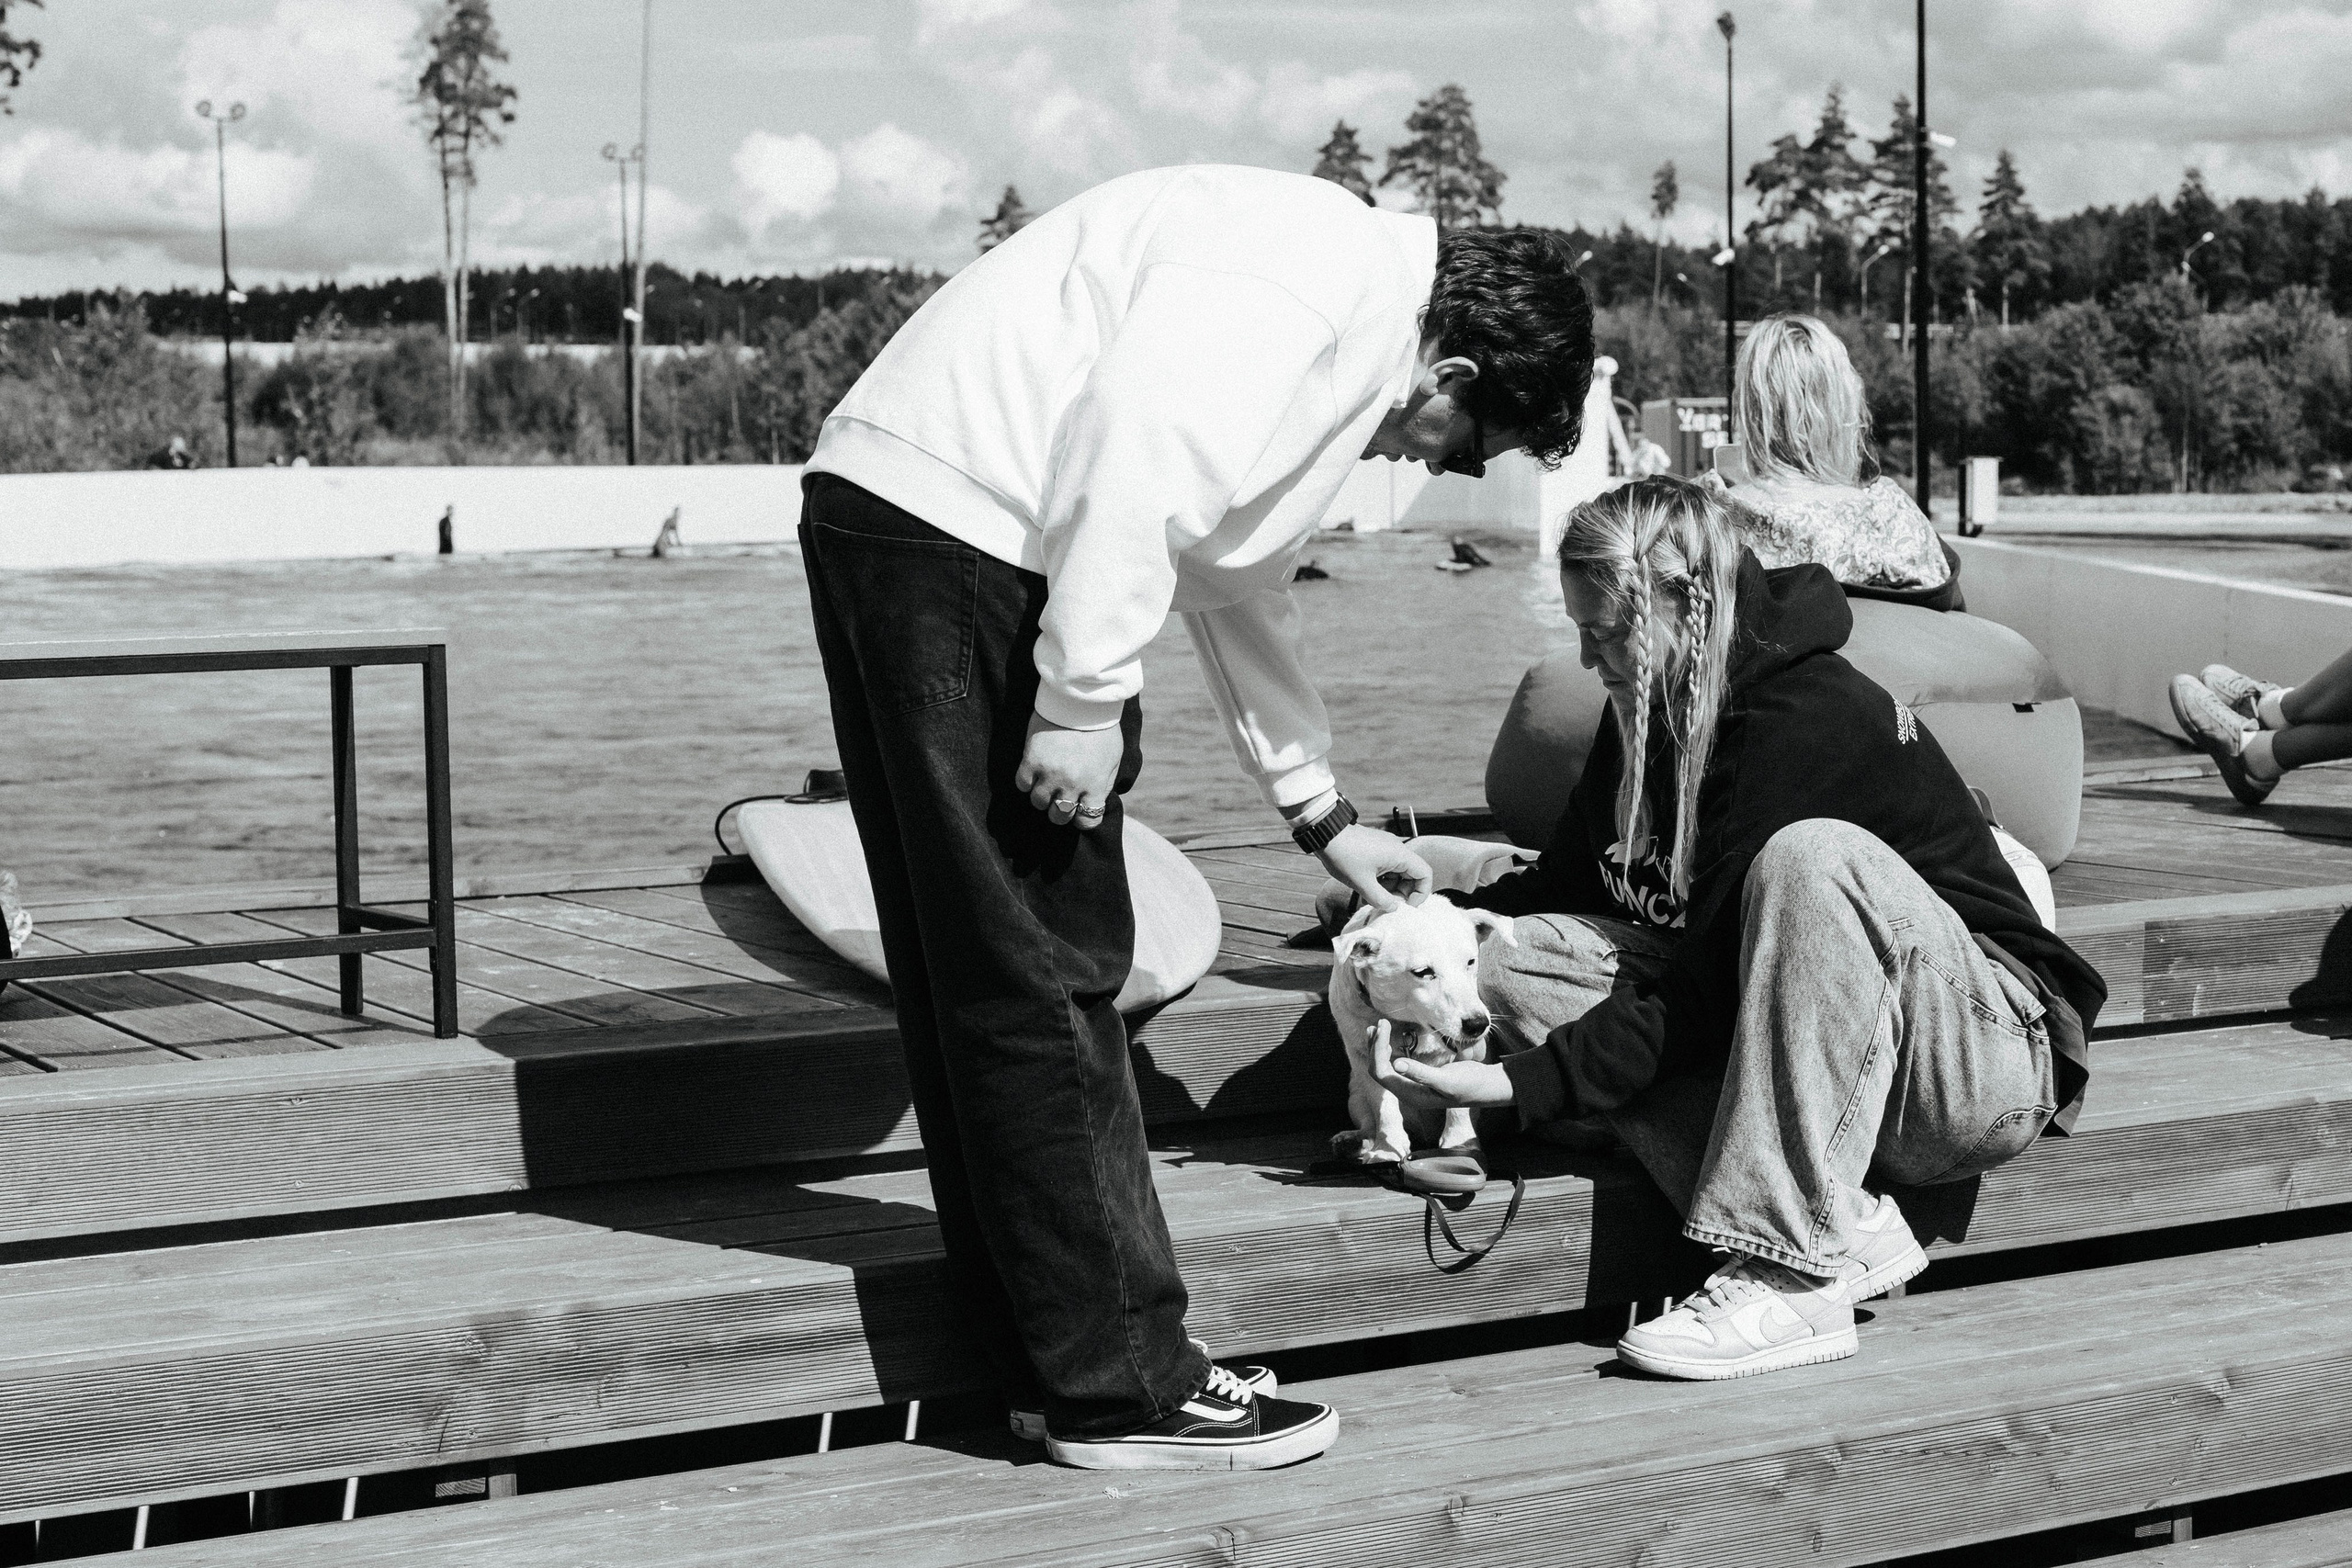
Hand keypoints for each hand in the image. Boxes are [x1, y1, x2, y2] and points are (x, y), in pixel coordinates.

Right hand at [1015, 711, 1122, 829]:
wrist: (1081, 699)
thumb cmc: (1101, 728)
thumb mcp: (1113, 759)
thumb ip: (1104, 784)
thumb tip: (1095, 802)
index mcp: (1095, 784)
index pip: (1087, 820)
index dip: (1082, 818)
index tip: (1079, 809)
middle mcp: (1072, 783)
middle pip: (1059, 816)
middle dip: (1061, 811)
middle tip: (1060, 798)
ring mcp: (1050, 772)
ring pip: (1038, 803)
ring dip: (1042, 797)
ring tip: (1046, 783)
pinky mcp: (1031, 759)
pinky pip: (1022, 784)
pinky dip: (1027, 782)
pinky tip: (1034, 772)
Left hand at [1316, 823, 1432, 911]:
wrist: (1325, 834)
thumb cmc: (1344, 855)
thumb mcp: (1363, 884)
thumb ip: (1381, 900)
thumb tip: (1394, 908)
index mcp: (1400, 855)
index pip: (1425, 874)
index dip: (1420, 893)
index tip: (1406, 905)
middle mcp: (1397, 850)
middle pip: (1411, 876)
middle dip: (1401, 893)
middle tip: (1385, 904)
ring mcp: (1386, 848)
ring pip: (1397, 873)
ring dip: (1389, 889)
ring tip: (1372, 899)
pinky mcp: (1375, 849)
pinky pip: (1386, 868)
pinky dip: (1380, 881)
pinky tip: (1366, 889)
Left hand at [1366, 1020, 1514, 1111]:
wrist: (1487, 1088)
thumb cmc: (1470, 1084)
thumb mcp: (1446, 1079)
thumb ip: (1421, 1073)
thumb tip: (1396, 1064)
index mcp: (1411, 1095)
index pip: (1381, 1072)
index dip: (1378, 1049)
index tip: (1384, 1027)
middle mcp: (1408, 1092)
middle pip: (1379, 1070)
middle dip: (1376, 1047)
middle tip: (1380, 1023)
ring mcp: (1412, 1086)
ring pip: (1385, 1067)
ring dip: (1380, 1048)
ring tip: (1377, 1028)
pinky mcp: (1419, 1078)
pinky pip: (1396, 1065)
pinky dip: (1390, 1051)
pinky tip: (1390, 1039)